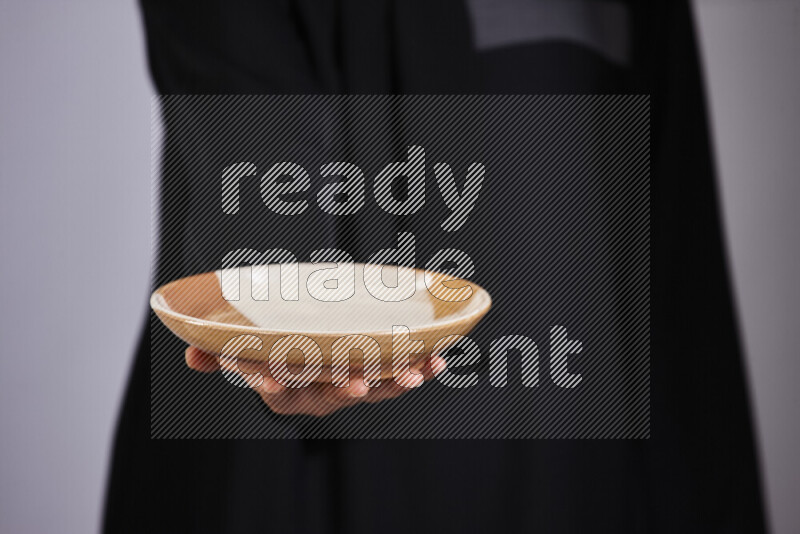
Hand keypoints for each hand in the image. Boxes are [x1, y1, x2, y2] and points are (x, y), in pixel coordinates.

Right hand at [185, 346, 446, 415]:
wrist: (308, 368)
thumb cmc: (277, 357)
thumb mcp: (246, 357)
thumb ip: (222, 356)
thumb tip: (190, 355)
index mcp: (287, 388)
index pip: (277, 386)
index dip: (274, 384)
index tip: (272, 383)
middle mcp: (319, 393)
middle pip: (332, 391)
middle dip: (347, 387)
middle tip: (359, 384)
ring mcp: (351, 387)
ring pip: (374, 388)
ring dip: (396, 381)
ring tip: (417, 372)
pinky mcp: (377, 378)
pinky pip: (399, 378)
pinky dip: (418, 370)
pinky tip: (437, 361)